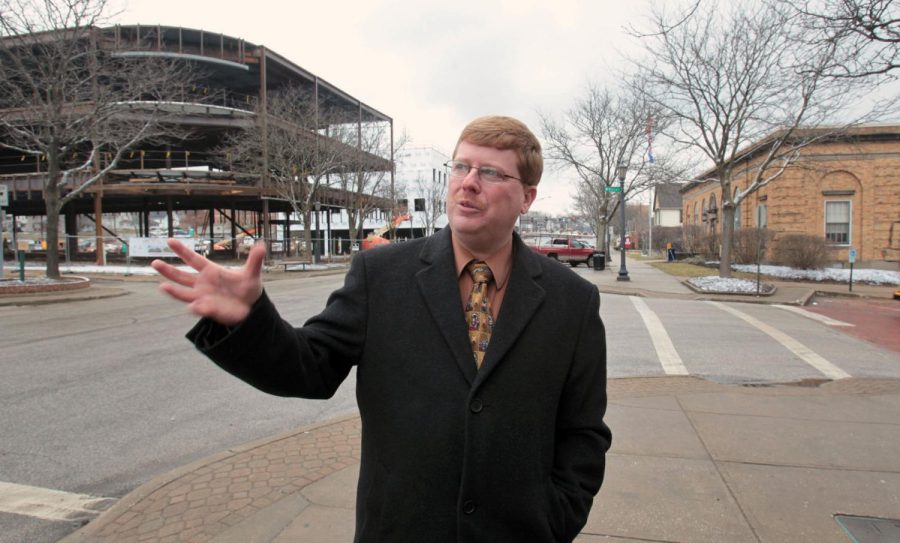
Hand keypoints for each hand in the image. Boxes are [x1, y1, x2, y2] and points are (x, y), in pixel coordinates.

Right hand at [151, 238, 265, 325]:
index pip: (193, 259)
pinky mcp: (207, 310)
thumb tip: (262, 245)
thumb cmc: (248, 289)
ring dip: (173, 291)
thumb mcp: (252, 274)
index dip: (182, 251)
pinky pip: (198, 309)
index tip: (170, 240)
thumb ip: (254, 260)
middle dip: (168, 270)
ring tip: (162, 287)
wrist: (251, 308)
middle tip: (154, 262)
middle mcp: (202, 283)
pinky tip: (193, 306)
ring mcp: (202, 297)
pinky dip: (196, 308)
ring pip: (183, 293)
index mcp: (211, 271)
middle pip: (181, 276)